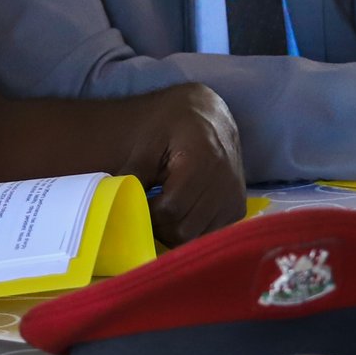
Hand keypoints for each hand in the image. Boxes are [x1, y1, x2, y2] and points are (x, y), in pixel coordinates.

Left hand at [117, 83, 244, 245]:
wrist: (210, 117)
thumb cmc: (174, 126)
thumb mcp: (149, 141)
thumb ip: (135, 172)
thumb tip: (117, 200)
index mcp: (201, 161)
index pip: (169, 210)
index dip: (146, 213)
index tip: (134, 204)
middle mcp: (224, 183)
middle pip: (183, 229)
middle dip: (158, 226)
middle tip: (145, 209)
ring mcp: (234, 199)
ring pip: (197, 237)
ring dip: (173, 231)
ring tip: (161, 209)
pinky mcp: (238, 209)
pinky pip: (210, 234)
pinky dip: (191, 231)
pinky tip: (180, 213)